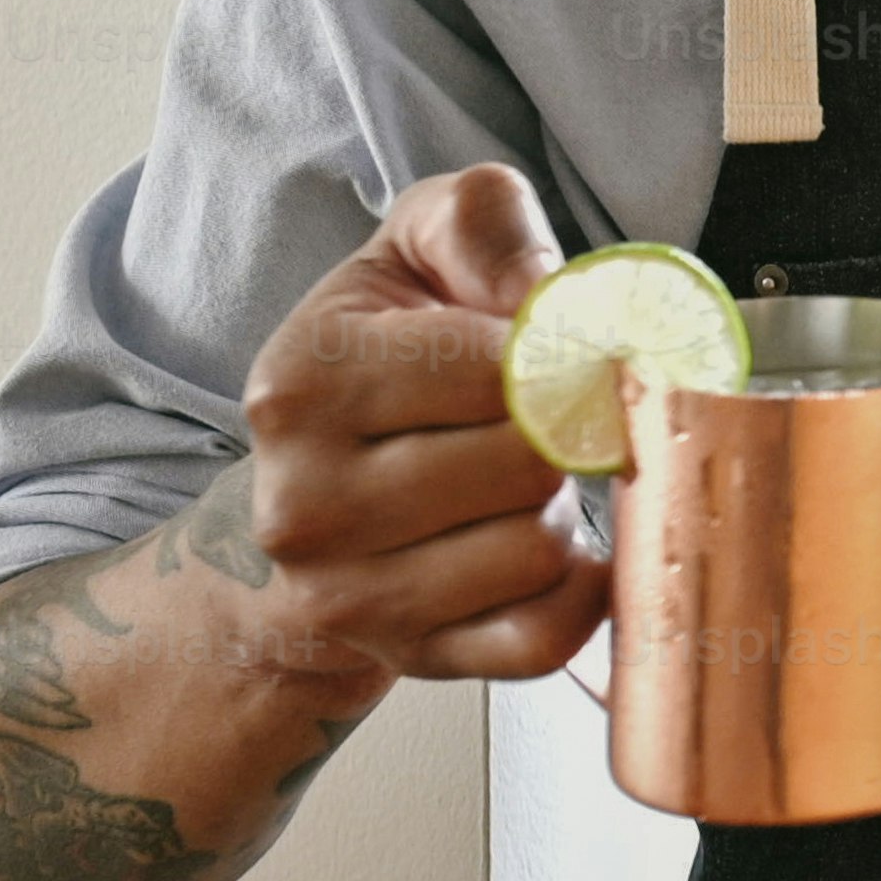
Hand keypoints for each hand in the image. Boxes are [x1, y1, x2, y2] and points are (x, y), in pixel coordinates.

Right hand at [231, 163, 605, 692]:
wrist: (318, 495)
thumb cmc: (385, 360)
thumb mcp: (413, 253)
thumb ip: (480, 222)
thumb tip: (550, 298)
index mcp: (302, 384)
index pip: (497, 368)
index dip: (565, 357)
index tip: (569, 356)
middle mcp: (306, 501)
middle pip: (526, 463)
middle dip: (561, 437)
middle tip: (537, 427)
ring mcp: (351, 594)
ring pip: (538, 549)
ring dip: (558, 512)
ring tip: (515, 487)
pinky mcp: (410, 657)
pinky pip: (545, 636)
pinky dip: (578, 592)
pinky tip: (551, 552)